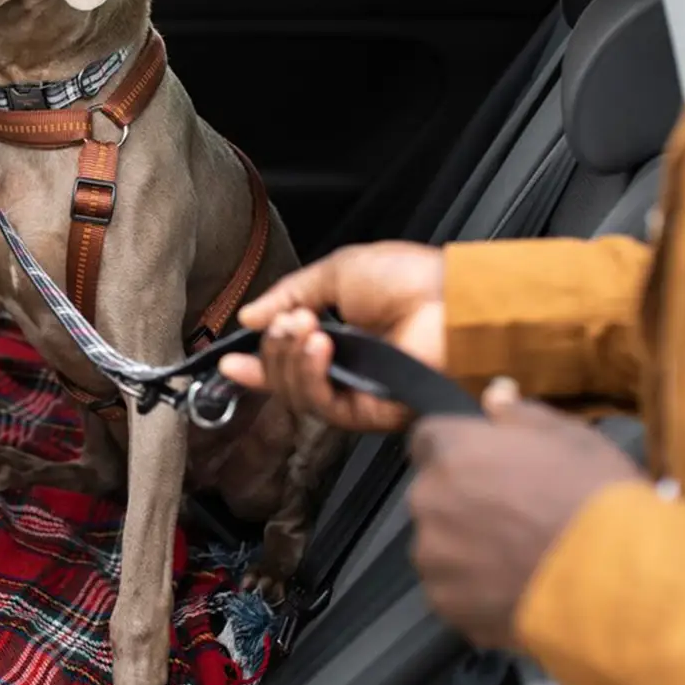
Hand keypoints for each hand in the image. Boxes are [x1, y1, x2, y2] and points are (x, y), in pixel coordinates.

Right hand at [217, 242, 444, 429]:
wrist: (454, 299)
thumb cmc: (412, 279)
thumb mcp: (337, 272)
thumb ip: (291, 294)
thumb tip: (250, 317)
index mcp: (340, 336)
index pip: (288, 360)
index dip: (257, 363)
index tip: (230, 360)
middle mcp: (346, 369)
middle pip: (285, 379)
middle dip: (274, 349)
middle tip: (288, 321)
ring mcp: (358, 392)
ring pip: (299, 395)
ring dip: (289, 360)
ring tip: (304, 327)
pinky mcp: (371, 412)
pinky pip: (324, 406)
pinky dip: (311, 377)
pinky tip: (319, 348)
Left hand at [407, 379, 642, 649]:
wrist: (617, 583)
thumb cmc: (595, 499)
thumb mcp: (571, 438)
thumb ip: (520, 414)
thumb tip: (494, 394)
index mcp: (451, 451)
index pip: (428, 438)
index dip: (459, 451)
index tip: (489, 466)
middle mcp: (429, 501)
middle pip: (433, 495)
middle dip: (463, 501)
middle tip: (516, 516)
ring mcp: (434, 558)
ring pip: (440, 546)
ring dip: (466, 549)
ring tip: (520, 560)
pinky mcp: (447, 605)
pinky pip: (452, 591)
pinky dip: (476, 592)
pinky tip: (518, 591)